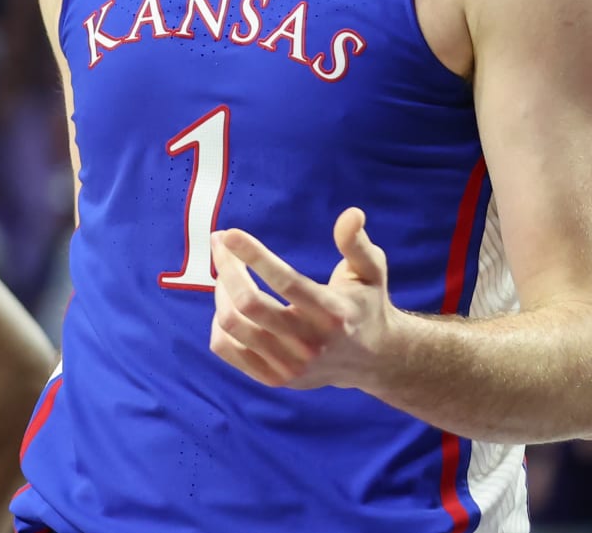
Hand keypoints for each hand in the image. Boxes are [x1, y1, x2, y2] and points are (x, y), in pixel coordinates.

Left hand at [208, 207, 393, 390]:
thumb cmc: (366, 304)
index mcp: (333, 312)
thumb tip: (351, 213)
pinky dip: (218, 323)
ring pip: (233, 326)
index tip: (229, 234)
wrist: (373, 360)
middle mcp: (310, 343)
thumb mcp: (371, 270)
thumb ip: (357, 243)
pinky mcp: (275, 378)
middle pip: (249, 304)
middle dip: (227, 268)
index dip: (254, 256)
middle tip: (219, 243)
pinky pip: (227, 349)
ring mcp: (290, 366)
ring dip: (221, 291)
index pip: (285, 282)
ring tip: (225, 271)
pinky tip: (227, 303)